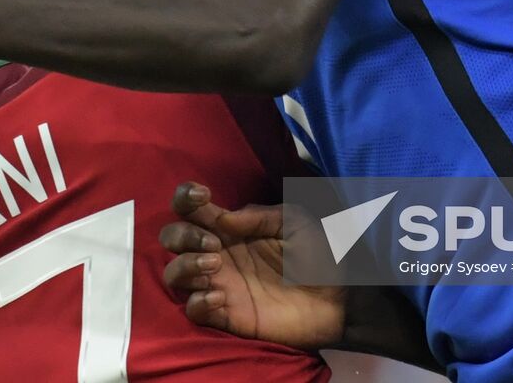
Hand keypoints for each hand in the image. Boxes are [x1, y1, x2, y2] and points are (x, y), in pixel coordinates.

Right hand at [160, 182, 345, 350]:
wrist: (340, 300)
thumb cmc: (321, 255)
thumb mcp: (295, 222)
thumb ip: (259, 216)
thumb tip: (223, 217)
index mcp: (232, 227)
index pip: (192, 208)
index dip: (186, 197)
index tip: (203, 196)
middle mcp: (218, 253)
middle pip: (172, 238)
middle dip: (184, 235)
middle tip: (214, 244)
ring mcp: (219, 284)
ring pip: (173, 274)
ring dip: (185, 265)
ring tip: (215, 266)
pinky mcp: (226, 315)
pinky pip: (192, 309)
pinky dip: (198, 301)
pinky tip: (221, 297)